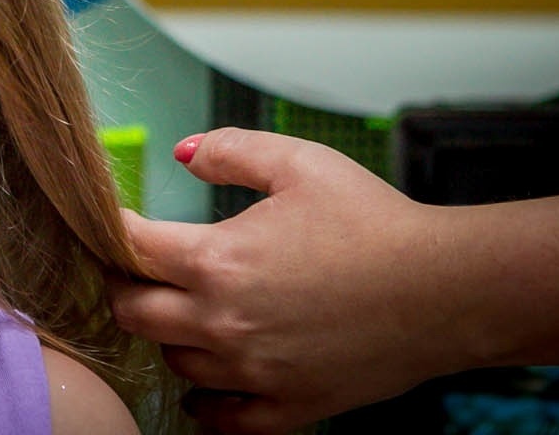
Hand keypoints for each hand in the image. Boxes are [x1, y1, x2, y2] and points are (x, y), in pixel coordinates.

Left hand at [111, 128, 464, 433]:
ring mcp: (253, 371)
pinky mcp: (289, 405)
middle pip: (133, 313)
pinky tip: (208, 384)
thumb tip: (182, 153)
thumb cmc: (376, 223)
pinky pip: (223, 420)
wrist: (446, 290)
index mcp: (218, 260)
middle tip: (134, 271)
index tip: (113, 224)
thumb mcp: (299, 163)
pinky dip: (206, 404)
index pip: (131, 248)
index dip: (113, 231)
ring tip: (183, 313)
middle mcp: (224, 321)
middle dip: (124, 287)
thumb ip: (231, 151)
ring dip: (169, 337)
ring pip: (174, 363)